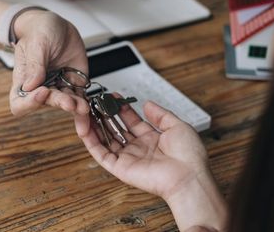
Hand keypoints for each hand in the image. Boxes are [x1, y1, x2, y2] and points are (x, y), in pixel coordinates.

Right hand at [9, 9, 88, 116]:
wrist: (56, 25)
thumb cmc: (39, 32)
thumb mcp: (36, 44)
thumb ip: (35, 65)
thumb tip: (30, 86)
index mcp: (24, 80)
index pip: (20, 102)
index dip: (29, 103)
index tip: (42, 92)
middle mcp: (41, 87)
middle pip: (47, 103)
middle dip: (59, 102)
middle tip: (69, 102)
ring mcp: (59, 86)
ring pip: (66, 103)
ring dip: (75, 107)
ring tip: (82, 107)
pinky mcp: (74, 83)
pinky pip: (80, 98)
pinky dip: (85, 104)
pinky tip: (89, 108)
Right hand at [75, 100, 226, 230]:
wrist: (188, 177)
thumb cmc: (189, 156)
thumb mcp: (178, 126)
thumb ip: (160, 114)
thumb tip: (147, 104)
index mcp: (152, 139)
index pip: (131, 121)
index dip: (121, 108)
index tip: (112, 96)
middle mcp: (139, 149)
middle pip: (117, 129)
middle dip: (106, 114)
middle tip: (96, 101)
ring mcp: (128, 158)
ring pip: (105, 140)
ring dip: (94, 125)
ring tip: (86, 110)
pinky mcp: (120, 168)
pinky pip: (100, 153)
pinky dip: (90, 140)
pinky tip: (84, 126)